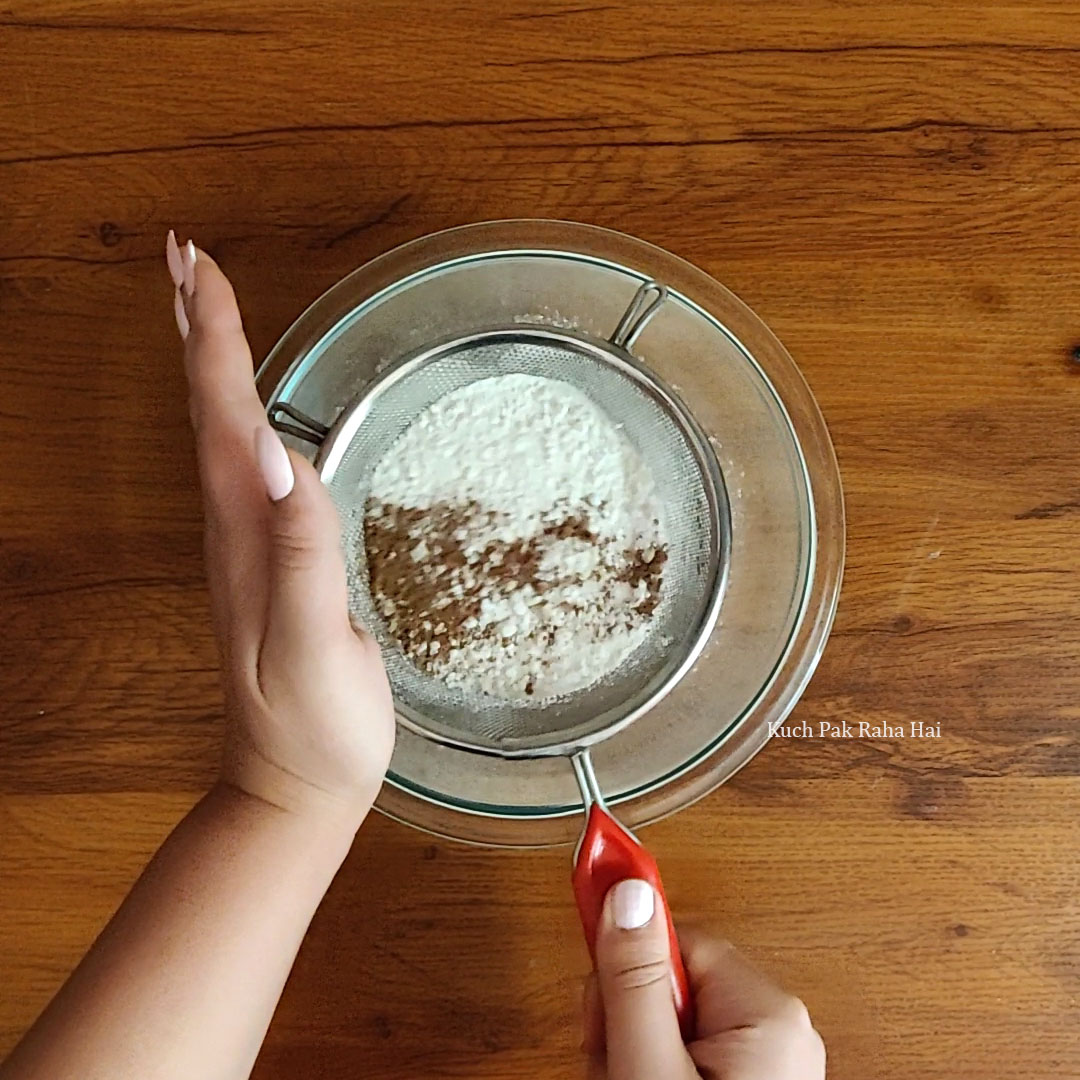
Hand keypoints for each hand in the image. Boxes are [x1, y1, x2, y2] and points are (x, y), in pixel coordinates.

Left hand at [169, 233, 394, 831]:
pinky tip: (251, 412)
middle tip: (188, 259)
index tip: (202, 266)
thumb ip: (302, 549)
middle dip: (198, 331)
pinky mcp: (267, 565)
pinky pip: (243, 469)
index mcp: (246, 535)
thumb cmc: (315, 722)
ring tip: (207, 309)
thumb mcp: (315, 640)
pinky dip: (238, 417)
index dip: (216, 340)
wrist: (294, 784)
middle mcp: (234, 531)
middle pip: (208, 413)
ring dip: (209, 365)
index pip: (227, 417)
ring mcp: (246, 549)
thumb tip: (284, 452)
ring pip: (218, 435)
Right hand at [583, 880, 825, 1079]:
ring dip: (635, 1044)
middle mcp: (780, 1028)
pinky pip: (690, 1050)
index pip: (675, 936)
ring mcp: (769, 1063)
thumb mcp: (650, 1068)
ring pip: (673, 1018)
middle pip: (671, 978)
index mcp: (771, 1012)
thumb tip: (628, 893)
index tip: (586, 930)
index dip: (626, 960)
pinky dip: (657, 1067)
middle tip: (613, 1062)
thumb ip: (636, 981)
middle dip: (627, 1015)